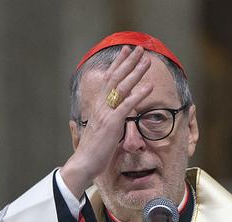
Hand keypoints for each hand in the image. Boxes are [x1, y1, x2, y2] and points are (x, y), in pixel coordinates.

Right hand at [60, 45, 153, 197]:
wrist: (83, 164)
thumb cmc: (90, 152)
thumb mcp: (95, 132)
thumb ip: (98, 122)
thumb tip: (94, 119)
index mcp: (97, 107)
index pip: (108, 80)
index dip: (117, 64)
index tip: (125, 52)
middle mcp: (101, 106)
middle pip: (115, 78)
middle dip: (128, 62)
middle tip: (139, 48)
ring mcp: (106, 114)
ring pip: (122, 87)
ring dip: (136, 72)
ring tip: (147, 61)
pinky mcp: (112, 124)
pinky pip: (127, 106)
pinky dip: (139, 94)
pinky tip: (149, 86)